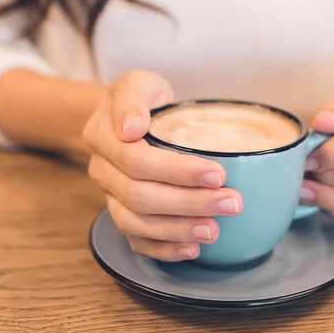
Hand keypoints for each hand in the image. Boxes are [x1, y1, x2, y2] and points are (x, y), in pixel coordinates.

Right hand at [83, 71, 242, 260]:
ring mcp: (110, 197)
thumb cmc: (143, 100)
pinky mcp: (124, 215)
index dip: (178, 172)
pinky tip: (193, 248)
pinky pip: (137, 241)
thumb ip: (132, 98)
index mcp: (102, 137)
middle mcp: (103, 171)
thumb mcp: (138, 83)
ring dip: (178, 230)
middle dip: (189, 203)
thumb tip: (131, 128)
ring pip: (137, 224)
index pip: (138, 161)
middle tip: (231, 204)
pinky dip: (164, 249)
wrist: (131, 119)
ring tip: (215, 230)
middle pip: (140, 197)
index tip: (218, 174)